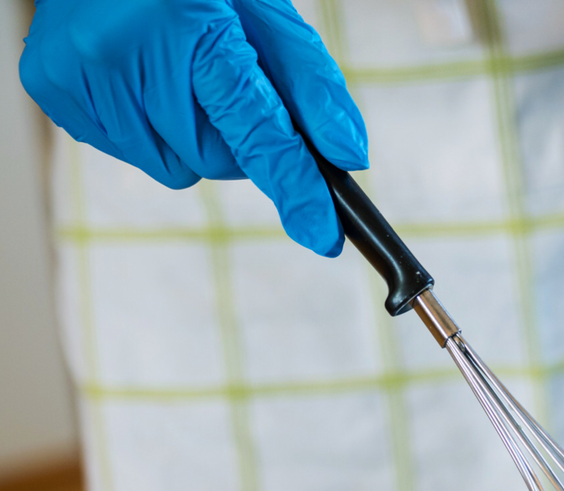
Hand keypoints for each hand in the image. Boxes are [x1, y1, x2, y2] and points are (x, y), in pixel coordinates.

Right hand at [20, 0, 365, 256]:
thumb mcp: (262, 12)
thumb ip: (311, 86)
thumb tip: (348, 157)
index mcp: (188, 26)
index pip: (254, 126)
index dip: (293, 183)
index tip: (322, 233)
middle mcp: (126, 53)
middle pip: (215, 160)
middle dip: (233, 137)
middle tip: (218, 84)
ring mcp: (80, 75)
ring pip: (175, 168)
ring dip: (190, 137)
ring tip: (174, 74)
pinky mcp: (51, 90)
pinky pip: (131, 155)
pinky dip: (150, 131)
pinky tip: (140, 79)